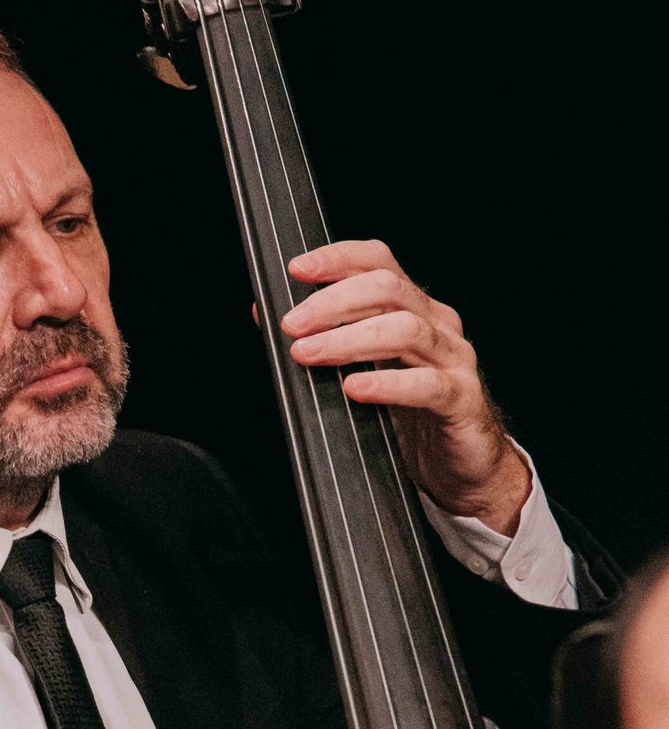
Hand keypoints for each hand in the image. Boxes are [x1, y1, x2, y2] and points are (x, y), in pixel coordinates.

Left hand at [278, 239, 530, 536]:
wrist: (463, 468)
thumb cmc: (412, 419)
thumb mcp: (362, 372)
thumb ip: (323, 342)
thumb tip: (264, 315)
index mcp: (414, 310)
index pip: (378, 263)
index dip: (338, 259)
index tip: (296, 269)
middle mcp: (438, 325)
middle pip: (388, 289)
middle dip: (332, 302)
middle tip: (291, 325)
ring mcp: (454, 360)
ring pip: (405, 329)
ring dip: (349, 338)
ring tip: (309, 354)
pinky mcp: (463, 399)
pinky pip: (427, 384)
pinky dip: (387, 384)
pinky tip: (354, 388)